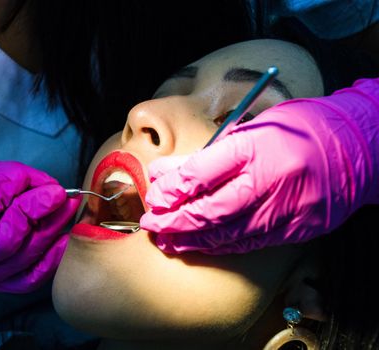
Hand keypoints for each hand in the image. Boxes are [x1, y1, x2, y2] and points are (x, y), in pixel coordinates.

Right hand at [0, 161, 79, 292]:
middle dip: (36, 213)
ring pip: (19, 261)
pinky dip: (50, 259)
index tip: (26, 178)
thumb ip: (0, 178)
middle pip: (4, 242)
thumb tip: (44, 184)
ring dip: (49, 230)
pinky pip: (26, 280)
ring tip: (66, 207)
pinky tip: (63, 238)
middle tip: (58, 194)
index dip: (8, 193)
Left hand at [140, 78, 378, 253]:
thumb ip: (208, 153)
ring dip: (192, 239)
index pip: (201, 172)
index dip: (171, 189)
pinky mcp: (297, 229)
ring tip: (168, 240)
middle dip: (175, 221)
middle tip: (151, 224)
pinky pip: (251, 243)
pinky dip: (221, 245)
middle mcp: (270, 178)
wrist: (358, 147)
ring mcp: (286, 208)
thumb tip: (165, 170)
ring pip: (228, 233)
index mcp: (255, 145)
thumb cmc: (299, 129)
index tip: (154, 196)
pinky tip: (201, 244)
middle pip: (210, 209)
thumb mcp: (253, 127)